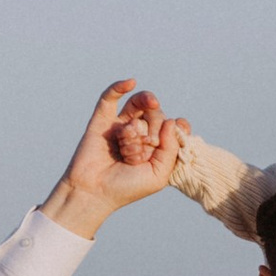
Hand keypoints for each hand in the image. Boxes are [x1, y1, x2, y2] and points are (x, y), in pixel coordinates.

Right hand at [43, 83, 184, 238]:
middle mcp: (139, 135)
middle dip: (155, 124)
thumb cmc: (126, 188)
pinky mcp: (102, 121)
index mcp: (155, 148)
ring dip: (146, 101)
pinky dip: (119, 87)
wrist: (94, 193)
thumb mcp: (159, 174)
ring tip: (152, 104)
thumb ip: (170, 149)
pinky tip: (130, 82)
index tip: (182, 127)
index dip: (179, 125)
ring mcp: (120, 126)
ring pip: (138, 103)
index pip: (172, 127)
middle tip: (147, 141)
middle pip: (156, 114)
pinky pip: (110, 97)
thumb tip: (172, 120)